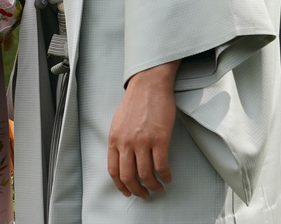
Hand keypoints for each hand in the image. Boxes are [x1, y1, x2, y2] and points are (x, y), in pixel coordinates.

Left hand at [107, 62, 176, 198]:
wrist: (149, 85)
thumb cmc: (136, 101)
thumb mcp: (118, 122)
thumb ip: (119, 140)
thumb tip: (123, 159)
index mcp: (114, 139)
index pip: (113, 170)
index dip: (121, 185)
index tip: (127, 192)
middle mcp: (126, 142)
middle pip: (128, 176)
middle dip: (136, 190)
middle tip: (144, 195)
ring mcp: (142, 142)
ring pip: (146, 174)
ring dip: (153, 186)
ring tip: (158, 188)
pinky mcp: (159, 139)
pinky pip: (161, 166)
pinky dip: (165, 176)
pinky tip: (167, 178)